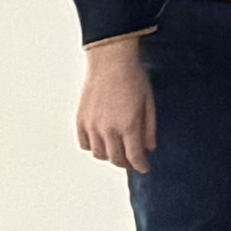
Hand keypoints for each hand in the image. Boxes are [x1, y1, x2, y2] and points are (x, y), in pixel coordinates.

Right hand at [77, 36, 154, 175]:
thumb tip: (149, 148)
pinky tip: (101, 142)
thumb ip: (149, 127)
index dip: (141, 165)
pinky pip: (84, 144)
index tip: (145, 168)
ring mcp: (92, 126)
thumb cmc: (133, 78)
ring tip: (118, 151)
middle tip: (133, 160)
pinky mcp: (80, 120)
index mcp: (128, 125)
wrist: (110, 61)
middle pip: (115, 158)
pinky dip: (93, 147)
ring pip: (98, 154)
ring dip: (109, 156)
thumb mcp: (149, 102)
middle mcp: (108, 129)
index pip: (134, 156)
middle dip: (126, 162)